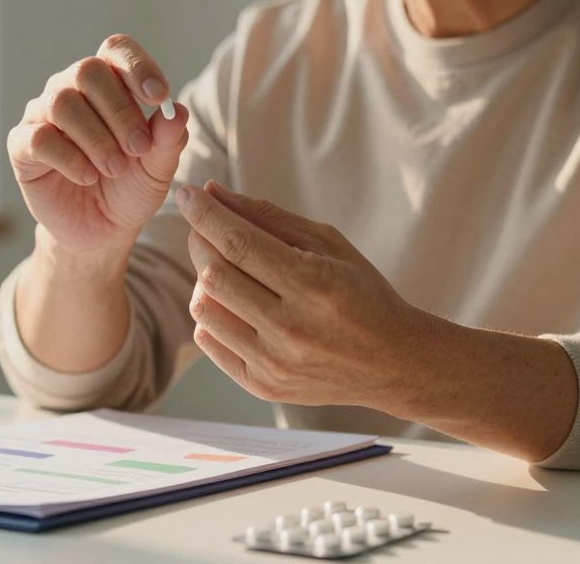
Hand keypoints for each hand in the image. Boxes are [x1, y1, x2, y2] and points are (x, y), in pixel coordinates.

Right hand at [8, 35, 188, 255]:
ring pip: (62, 103)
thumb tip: (177, 111)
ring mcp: (42, 114)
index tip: (159, 96)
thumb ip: (168, 140)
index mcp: (108, 83)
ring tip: (116, 169)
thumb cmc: (130, 189)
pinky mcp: (22, 145)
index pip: (116, 50)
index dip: (137, 66)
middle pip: (88, 71)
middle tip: (140, 148)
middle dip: (120, 111)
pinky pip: (39, 138)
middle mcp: (71, 89)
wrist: (101, 231)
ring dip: (96, 138)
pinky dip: (69, 158)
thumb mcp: (158, 168)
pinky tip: (88, 177)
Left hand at [175, 179, 431, 408]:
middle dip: (200, 240)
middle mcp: (291, 328)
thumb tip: (215, 192)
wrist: (392, 363)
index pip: (239, 243)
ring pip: (204, 309)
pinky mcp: (263, 387)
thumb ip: (269, 217)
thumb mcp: (328, 244)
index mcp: (314, 285)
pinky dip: (210, 315)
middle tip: (205, 226)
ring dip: (203, 279)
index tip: (188, 194)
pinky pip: (209, 342)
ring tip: (223, 267)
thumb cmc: (361, 293)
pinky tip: (232, 303)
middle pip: (215, 274)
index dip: (205, 214)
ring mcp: (274, 363)